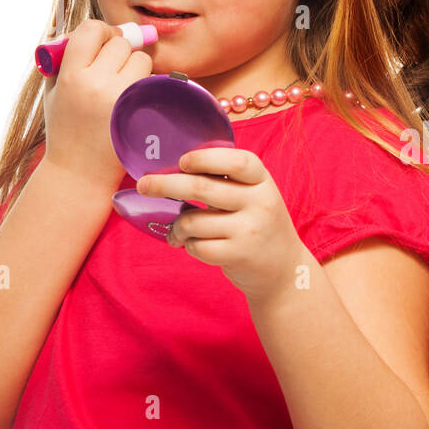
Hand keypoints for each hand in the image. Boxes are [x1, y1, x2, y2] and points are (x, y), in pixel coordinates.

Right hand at [41, 20, 153, 189]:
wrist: (80, 173)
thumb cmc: (66, 128)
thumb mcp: (54, 91)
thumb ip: (66, 57)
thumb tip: (93, 29)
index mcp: (71, 75)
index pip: (92, 29)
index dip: (101, 32)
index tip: (102, 43)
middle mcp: (97, 84)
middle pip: (121, 44)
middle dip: (119, 51)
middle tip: (112, 68)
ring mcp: (123, 99)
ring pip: (142, 60)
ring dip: (135, 67)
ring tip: (121, 87)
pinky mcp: (142, 112)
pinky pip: (152, 82)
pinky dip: (145, 86)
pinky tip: (133, 101)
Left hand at [135, 147, 307, 301]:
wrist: (284, 270)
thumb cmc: (259, 225)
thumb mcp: (255, 196)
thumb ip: (227, 181)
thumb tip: (174, 170)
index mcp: (262, 181)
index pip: (236, 161)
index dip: (205, 158)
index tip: (182, 161)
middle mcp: (259, 202)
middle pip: (202, 187)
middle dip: (165, 185)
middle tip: (144, 185)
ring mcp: (250, 230)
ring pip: (193, 221)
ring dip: (177, 227)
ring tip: (177, 232)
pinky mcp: (239, 254)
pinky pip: (198, 246)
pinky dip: (188, 245)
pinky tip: (192, 245)